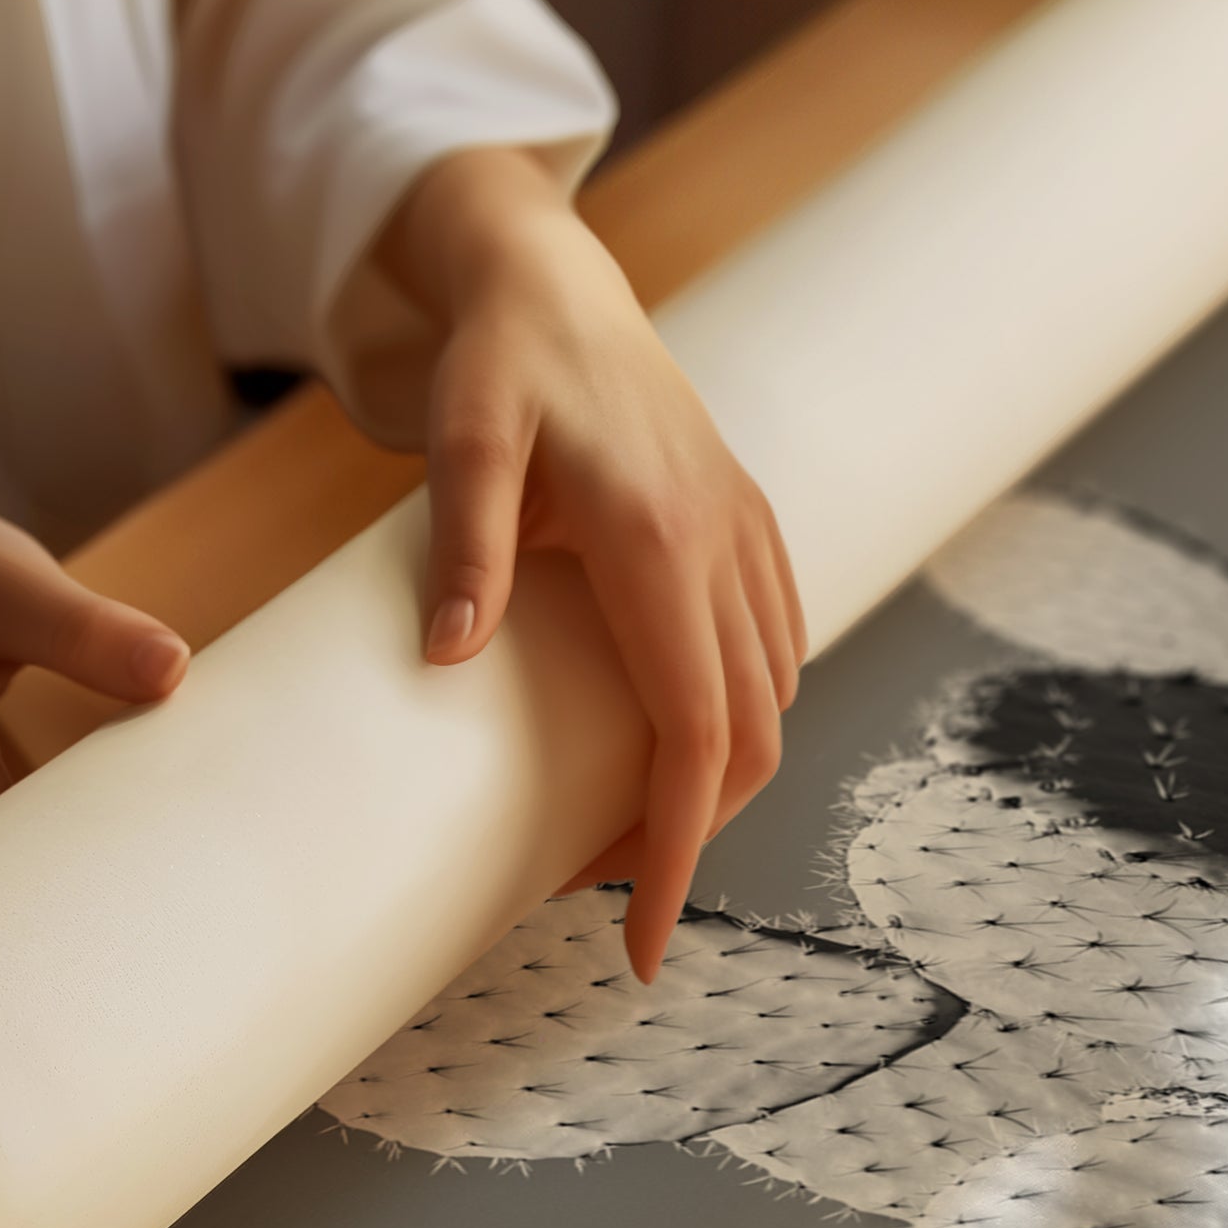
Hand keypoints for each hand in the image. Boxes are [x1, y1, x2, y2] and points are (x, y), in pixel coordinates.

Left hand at [375, 150, 806, 981]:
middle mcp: (723, 546)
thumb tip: (450, 658)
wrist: (558, 283)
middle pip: (746, 740)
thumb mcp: (460, 437)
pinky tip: (680, 735)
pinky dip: (740, 718)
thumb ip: (464, 544)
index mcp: (655, 539)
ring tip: (629, 826)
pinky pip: (777, 650)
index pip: (693, 732)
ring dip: (715, 782)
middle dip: (691, 837)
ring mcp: (748, 538)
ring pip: (770, 703)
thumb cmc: (500, 361)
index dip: (676, 851)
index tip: (640, 944)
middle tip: (606, 894)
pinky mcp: (751, 530)